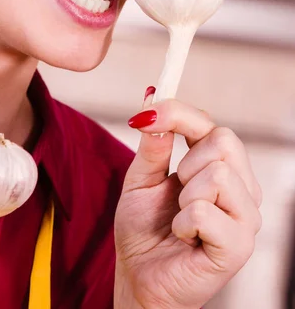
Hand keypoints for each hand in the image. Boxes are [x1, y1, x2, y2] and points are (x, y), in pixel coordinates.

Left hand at [114, 95, 261, 308]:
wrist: (138, 278)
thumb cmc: (143, 230)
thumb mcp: (140, 180)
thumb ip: (152, 145)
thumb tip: (151, 103)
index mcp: (219, 167)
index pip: (211, 124)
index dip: (178, 112)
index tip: (146, 114)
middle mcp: (240, 188)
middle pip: (224, 140)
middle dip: (185, 161)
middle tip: (175, 189)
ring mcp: (244, 218)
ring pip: (219, 173)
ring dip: (184, 196)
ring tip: (180, 218)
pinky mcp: (238, 246)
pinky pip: (205, 211)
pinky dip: (184, 223)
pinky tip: (185, 237)